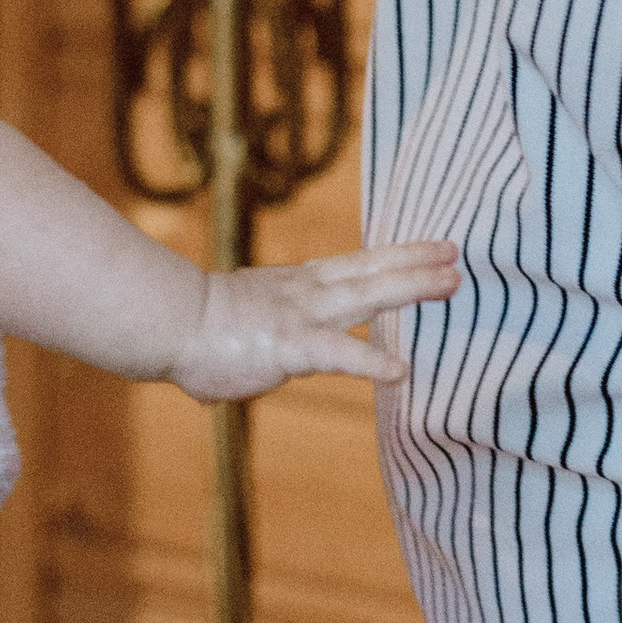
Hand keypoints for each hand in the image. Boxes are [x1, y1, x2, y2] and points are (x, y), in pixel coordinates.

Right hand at [170, 239, 459, 400]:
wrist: (166, 320)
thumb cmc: (189, 327)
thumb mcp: (236, 323)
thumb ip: (250, 343)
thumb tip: (229, 371)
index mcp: (295, 284)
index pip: (355, 265)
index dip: (395, 257)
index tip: (430, 250)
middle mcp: (305, 292)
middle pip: (370, 270)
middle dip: (415, 262)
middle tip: (455, 252)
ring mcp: (300, 314)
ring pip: (366, 294)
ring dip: (410, 286)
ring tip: (450, 283)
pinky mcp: (290, 345)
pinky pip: (339, 353)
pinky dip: (372, 359)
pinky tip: (401, 372)